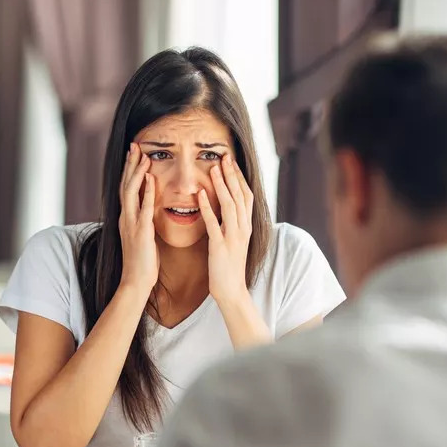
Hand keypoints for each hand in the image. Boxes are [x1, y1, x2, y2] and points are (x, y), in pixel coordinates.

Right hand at [118, 143, 159, 295]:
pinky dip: (146, 192)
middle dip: (130, 164)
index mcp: (127, 218)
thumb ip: (144, 222)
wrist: (136, 281)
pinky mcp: (141, 232)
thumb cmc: (142, 262)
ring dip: (137, 172)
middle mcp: (125, 218)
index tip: (135, 154)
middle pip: (125, 185)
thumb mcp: (142, 237)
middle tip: (135, 145)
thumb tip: (150, 210)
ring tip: (143, 155)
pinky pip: (143, 208)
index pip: (126, 189)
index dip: (130, 171)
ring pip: (131, 192)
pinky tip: (150, 178)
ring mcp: (131, 224)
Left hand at [198, 154, 254, 307]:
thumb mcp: (233, 240)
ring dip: (222, 185)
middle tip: (224, 156)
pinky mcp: (220, 246)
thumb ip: (231, 222)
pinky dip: (208, 207)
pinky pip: (214, 223)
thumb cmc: (228, 265)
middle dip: (232, 174)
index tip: (230, 160)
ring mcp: (233, 237)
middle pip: (240, 195)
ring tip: (213, 169)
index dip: (238, 177)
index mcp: (246, 226)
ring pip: (230, 205)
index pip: (246, 195)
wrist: (231, 290)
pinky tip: (201, 195)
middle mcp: (243, 228)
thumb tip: (226, 205)